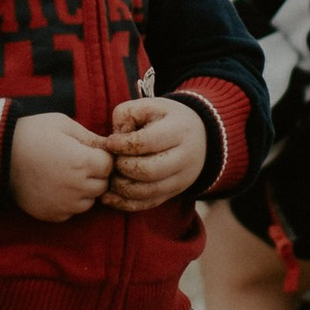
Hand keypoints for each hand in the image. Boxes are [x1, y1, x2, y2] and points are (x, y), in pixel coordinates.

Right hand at [8, 113, 114, 221]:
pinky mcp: (51, 215)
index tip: (87, 150)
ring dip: (83, 190)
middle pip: (102, 185)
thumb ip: (89, 136)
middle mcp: (77, 187)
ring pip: (88, 201)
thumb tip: (108, 146)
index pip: (109, 165)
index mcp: (83, 162)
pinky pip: (71, 212)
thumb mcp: (62, 124)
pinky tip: (53, 186)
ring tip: (63, 174)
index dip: (100, 156)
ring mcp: (64, 204)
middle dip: (94, 173)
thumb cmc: (31, 134)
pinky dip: (67, 202)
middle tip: (75, 161)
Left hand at [102, 93, 209, 208]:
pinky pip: (147, 204)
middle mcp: (184, 158)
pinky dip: (125, 203)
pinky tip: (109, 196)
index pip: (147, 143)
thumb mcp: (150, 105)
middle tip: (112, 160)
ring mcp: (181, 179)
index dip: (122, 145)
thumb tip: (113, 141)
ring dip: (121, 187)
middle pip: (148, 171)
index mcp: (179, 131)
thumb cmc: (167, 119)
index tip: (110, 142)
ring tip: (110, 176)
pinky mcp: (173, 193)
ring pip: (147, 192)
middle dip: (122, 167)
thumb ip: (127, 115)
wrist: (201, 137)